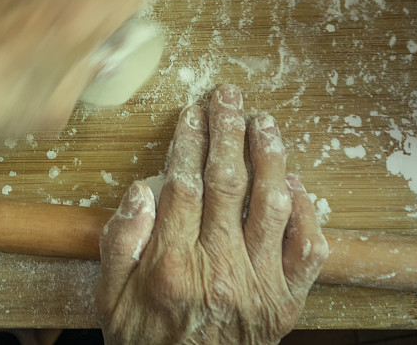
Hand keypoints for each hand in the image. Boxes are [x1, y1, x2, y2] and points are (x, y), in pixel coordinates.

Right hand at [95, 84, 327, 344]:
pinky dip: (307, 211)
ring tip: (263, 122)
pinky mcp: (287, 299)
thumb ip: (120, 242)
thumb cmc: (145, 338)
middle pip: (228, 182)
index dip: (189, 142)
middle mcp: (219, 269)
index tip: (192, 113)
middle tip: (228, 97)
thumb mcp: (109, 296)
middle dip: (227, 131)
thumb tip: (141, 190)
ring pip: (271, 204)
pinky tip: (295, 182)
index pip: (184, 184)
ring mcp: (259, 284)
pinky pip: (308, 248)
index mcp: (171, 264)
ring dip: (269, 156)